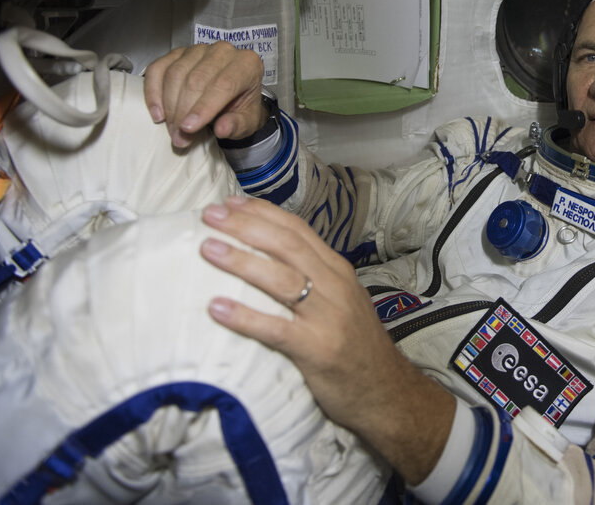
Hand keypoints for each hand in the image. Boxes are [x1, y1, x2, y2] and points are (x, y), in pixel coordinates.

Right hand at [143, 42, 265, 147]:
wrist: (233, 98)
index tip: (188, 128)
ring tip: (172, 129)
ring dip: (169, 105)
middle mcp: (223, 51)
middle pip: (196, 79)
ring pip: (176, 73)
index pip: (223, 84)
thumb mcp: (247, 122)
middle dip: (183, 111)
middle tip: (178, 136)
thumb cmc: (241, 108)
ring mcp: (198, 49)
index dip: (203, 107)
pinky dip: (153, 91)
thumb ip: (237, 125)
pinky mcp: (177, 53)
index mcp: (247, 64)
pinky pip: (158, 68)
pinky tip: (157, 113)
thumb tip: (222, 129)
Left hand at [199, 196, 454, 483]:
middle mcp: (335, 286)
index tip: (231, 202)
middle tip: (210, 215)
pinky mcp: (318, 350)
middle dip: (246, 226)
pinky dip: (245, 316)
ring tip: (208, 249)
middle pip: (287, 246)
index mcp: (338, 270)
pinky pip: (275, 329)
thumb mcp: (342, 301)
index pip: (298, 230)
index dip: (263, 213)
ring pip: (281, 280)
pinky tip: (216, 308)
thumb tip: (270, 259)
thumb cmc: (356, 347)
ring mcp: (328, 317)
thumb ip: (314, 279)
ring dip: (241, 261)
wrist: (387, 392)